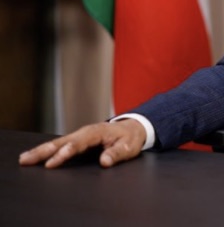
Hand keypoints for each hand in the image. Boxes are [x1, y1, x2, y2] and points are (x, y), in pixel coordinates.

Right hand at [18, 119, 145, 168]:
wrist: (133, 127)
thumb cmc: (130, 138)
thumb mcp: (129, 146)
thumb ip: (117, 153)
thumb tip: (105, 162)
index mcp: (97, 132)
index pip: (78, 144)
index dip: (65, 153)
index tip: (52, 162)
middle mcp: (85, 132)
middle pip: (62, 142)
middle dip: (44, 151)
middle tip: (27, 159)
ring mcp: (80, 135)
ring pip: (58, 143)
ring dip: (41, 150)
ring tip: (25, 159)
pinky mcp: (78, 140)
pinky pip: (60, 145)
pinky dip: (47, 150)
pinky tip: (36, 156)